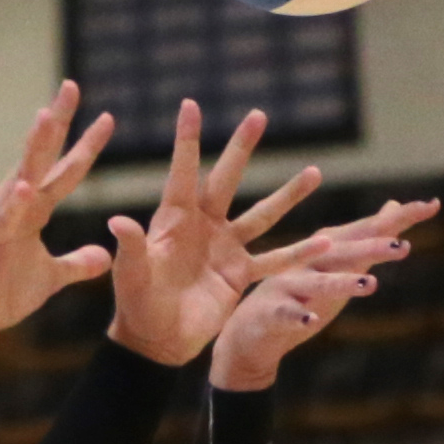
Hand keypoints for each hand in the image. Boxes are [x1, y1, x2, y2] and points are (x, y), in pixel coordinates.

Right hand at [0, 81, 124, 343]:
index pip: (63, 169)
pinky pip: (5, 219)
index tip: (108, 118)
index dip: (84, 145)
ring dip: (34, 146)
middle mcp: (14, 202)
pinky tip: (24, 185)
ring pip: (22, 175)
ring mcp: (0, 218)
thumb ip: (77, 263)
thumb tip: (104, 256)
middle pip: (41, 155)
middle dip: (57, 121)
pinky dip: (14, 203)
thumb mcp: (52, 276)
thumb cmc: (4, 293)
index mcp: (30, 207)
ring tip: (47, 115)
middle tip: (72, 85)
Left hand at [104, 101, 324, 367]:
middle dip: (242, 147)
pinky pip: (275, 261)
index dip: (186, 139)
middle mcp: (203, 225)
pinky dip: (299, 253)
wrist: (155, 340)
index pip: (182, 172)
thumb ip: (131, 247)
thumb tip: (117, 221)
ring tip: (314, 171)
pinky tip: (326, 241)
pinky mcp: (241, 274)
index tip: (190, 104)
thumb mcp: (130, 274)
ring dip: (288, 194)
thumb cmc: (135, 303)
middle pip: (227, 179)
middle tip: (258, 114)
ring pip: (262, 215)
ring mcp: (226, 247)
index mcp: (173, 219)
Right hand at [204, 198, 431, 391]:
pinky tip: (313, 321)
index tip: (432, 205)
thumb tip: (395, 208)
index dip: (399, 218)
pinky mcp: (273, 313)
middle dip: (372, 247)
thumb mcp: (338, 264)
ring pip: (319, 283)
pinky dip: (299, 317)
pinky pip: (288, 315)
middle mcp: (309, 261)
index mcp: (327, 248)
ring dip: (342, 283)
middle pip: (345, 252)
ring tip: (369, 284)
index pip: (367, 230)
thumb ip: (366, 237)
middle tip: (402, 245)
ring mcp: (289, 285)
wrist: (251, 332)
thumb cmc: (300, 294)